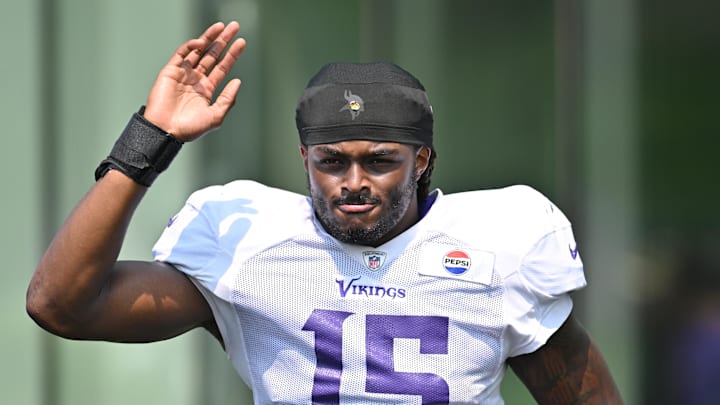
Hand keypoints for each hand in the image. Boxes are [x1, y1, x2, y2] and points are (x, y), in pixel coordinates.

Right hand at [143, 21, 246, 141]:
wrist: (166, 131)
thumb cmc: (190, 129)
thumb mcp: (215, 115)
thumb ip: (227, 98)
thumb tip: (238, 81)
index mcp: (206, 90)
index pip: (222, 67)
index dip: (232, 54)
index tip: (242, 42)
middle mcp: (195, 80)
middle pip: (212, 55)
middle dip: (223, 41)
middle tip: (234, 27)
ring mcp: (183, 74)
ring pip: (198, 51)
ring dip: (209, 38)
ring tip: (221, 26)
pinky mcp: (170, 71)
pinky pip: (181, 54)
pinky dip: (191, 46)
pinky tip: (202, 42)